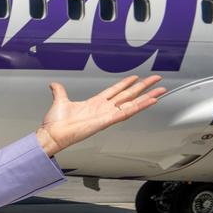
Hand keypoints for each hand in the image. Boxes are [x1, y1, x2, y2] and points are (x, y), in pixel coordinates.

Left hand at [36, 76, 164, 156]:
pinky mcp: (107, 121)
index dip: (125, 83)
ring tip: (160, 90)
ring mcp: (107, 115)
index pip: (114, 91)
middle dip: (143, 87)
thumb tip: (54, 84)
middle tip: (156, 80)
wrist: (52, 134)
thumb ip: (59, 91)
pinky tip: (151, 101)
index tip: (136, 77)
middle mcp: (103, 109)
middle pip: (128, 95)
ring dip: (147, 97)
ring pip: (132, 103)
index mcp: (94, 103)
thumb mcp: (60, 102)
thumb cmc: (56, 123)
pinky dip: (139, 107)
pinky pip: (126, 113)